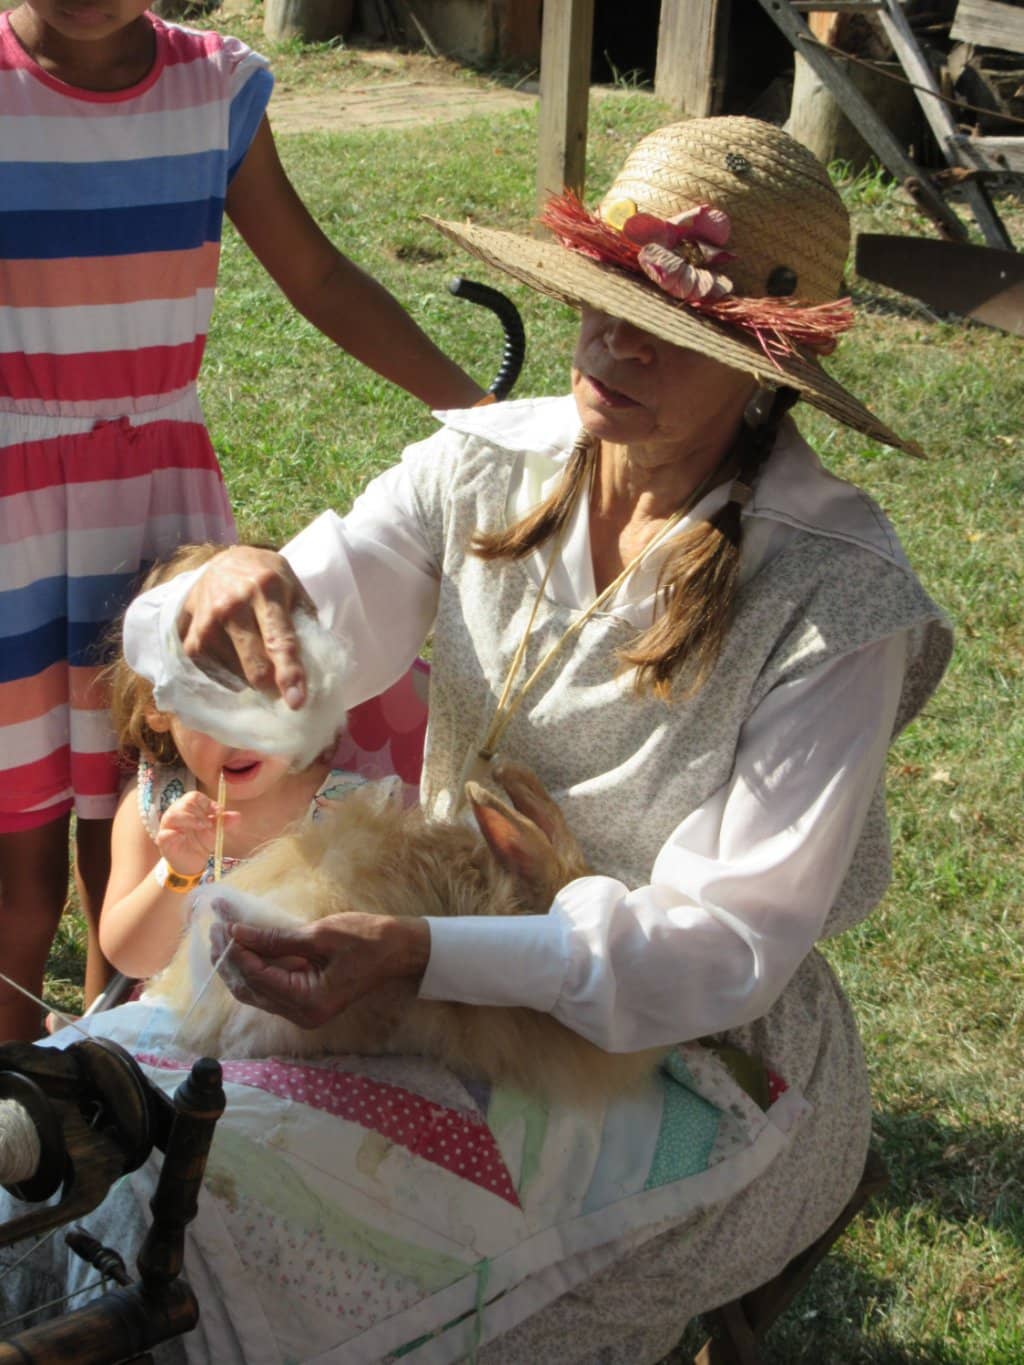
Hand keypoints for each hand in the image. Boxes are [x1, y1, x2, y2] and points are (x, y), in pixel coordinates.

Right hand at [156, 791, 237, 876]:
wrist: (191, 862)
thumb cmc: (201, 842)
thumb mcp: (215, 831)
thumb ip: (224, 822)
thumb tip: (238, 816)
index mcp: (188, 808)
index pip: (194, 796)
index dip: (207, 802)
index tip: (218, 813)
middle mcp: (176, 813)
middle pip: (185, 803)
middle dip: (200, 812)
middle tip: (208, 824)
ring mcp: (168, 826)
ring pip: (174, 815)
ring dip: (190, 820)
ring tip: (201, 827)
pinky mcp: (163, 840)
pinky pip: (165, 833)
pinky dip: (175, 834)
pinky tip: (183, 837)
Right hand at [178, 546, 315, 708]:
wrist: (223, 563)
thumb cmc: (268, 580)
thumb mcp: (294, 588)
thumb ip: (306, 623)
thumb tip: (316, 667)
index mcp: (266, 589)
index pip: (280, 640)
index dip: (290, 674)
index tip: (296, 702)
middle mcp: (233, 605)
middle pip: (255, 666)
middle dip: (273, 685)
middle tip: (282, 686)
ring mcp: (208, 622)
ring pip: (237, 676)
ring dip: (253, 677)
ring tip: (256, 652)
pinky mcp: (192, 638)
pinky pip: (218, 675)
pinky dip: (234, 676)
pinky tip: (239, 658)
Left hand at [208, 909, 430, 1028]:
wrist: (397, 949)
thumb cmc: (366, 940)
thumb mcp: (319, 935)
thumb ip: (275, 939)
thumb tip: (237, 933)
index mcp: (308, 1002)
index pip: (259, 978)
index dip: (237, 952)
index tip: (223, 925)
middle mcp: (301, 1013)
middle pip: (249, 989)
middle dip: (229, 959)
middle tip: (215, 927)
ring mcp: (301, 1009)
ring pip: (254, 990)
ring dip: (236, 963)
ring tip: (221, 934)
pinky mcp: (303, 999)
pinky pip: (268, 986)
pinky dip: (252, 966)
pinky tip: (240, 945)